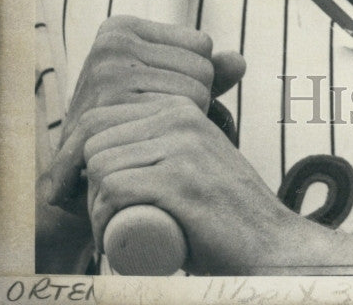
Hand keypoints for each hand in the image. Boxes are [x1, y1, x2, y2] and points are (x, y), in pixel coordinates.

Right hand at [47, 15, 244, 212]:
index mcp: (122, 28)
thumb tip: (238, 63)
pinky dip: (171, 140)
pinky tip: (146, 148)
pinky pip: (176, 123)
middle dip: (192, 101)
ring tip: (151, 134)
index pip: (202, 45)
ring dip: (182, 123)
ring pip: (195, 98)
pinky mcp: (104, 113)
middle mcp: (111, 45)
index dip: (194, 77)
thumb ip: (206, 69)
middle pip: (202, 70)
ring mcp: (105, 77)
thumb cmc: (132, 121)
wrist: (82, 174)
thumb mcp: (166, 84)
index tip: (161, 95)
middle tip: (156, 121)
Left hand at [84, 95, 298, 274]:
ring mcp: (182, 147)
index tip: (90, 196)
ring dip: (93, 206)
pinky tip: (112, 238)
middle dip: (86, 184)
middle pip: (96, 141)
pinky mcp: (180, 180)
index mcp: (180, 108)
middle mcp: (181, 118)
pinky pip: (114, 189)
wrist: (270, 244)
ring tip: (112, 231)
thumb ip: (172, 142)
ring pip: (100, 166)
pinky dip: (100, 219)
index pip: (102, 118)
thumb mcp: (195, 159)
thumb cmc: (223, 212)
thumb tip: (113, 145)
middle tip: (105, 220)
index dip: (83, 160)